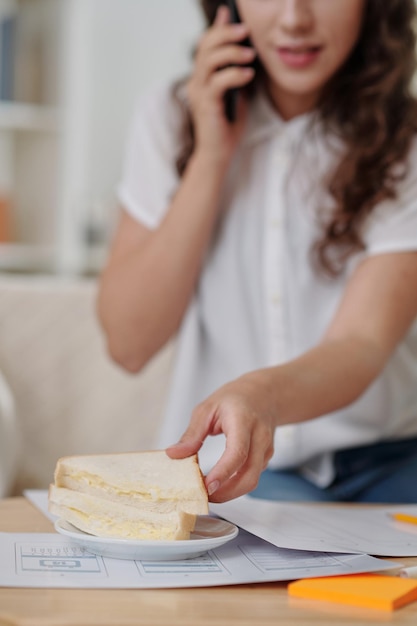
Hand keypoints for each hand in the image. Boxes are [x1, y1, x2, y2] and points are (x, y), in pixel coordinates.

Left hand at [166, 370, 275, 501]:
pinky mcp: (266, 457)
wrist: (264, 394)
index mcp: (243, 421)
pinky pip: (252, 476)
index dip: (223, 473)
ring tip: (208, 492)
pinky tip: (220, 484)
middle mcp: (259, 436)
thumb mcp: (208, 408)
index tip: (207, 486)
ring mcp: (266, 448)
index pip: (237, 452)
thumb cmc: (235, 398)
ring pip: (252, 480)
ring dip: (230, 492)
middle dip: (227, 492)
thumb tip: (174, 454)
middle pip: (249, 474)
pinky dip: (236, 485)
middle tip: (203, 496)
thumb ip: (192, 433)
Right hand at [186, 5, 255, 164]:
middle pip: (205, 46)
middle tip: (246, 30)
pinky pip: (218, 83)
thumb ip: (236, 71)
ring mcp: (198, 93)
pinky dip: (234, 75)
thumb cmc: (228, 126)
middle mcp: (196, 82)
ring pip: (209, 61)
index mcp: (202, 77)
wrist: (218, 154)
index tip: (232, 13)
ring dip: (231, 53)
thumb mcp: (236, 92)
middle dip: (225, 34)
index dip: (218, 28)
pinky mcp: (205, 106)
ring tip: (250, 54)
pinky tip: (248, 75)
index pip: (205, 44)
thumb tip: (246, 50)